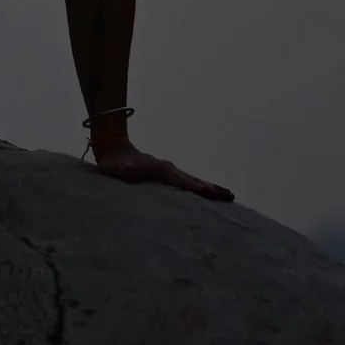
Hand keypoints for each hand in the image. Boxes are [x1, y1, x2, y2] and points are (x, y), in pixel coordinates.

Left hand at [89, 142, 234, 201]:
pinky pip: (186, 181)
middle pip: (194, 180)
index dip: (198, 189)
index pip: (183, 181)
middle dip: (212, 188)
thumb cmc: (114, 164)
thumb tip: (134, 173)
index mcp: (161, 170)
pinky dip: (199, 187)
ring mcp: (168, 170)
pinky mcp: (165, 173)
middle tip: (231, 197)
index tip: (213, 195)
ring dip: (209, 187)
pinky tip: (205, 194)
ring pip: (193, 180)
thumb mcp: (117, 170)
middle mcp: (169, 169)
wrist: (113, 147)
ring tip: (226, 196)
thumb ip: (126, 172)